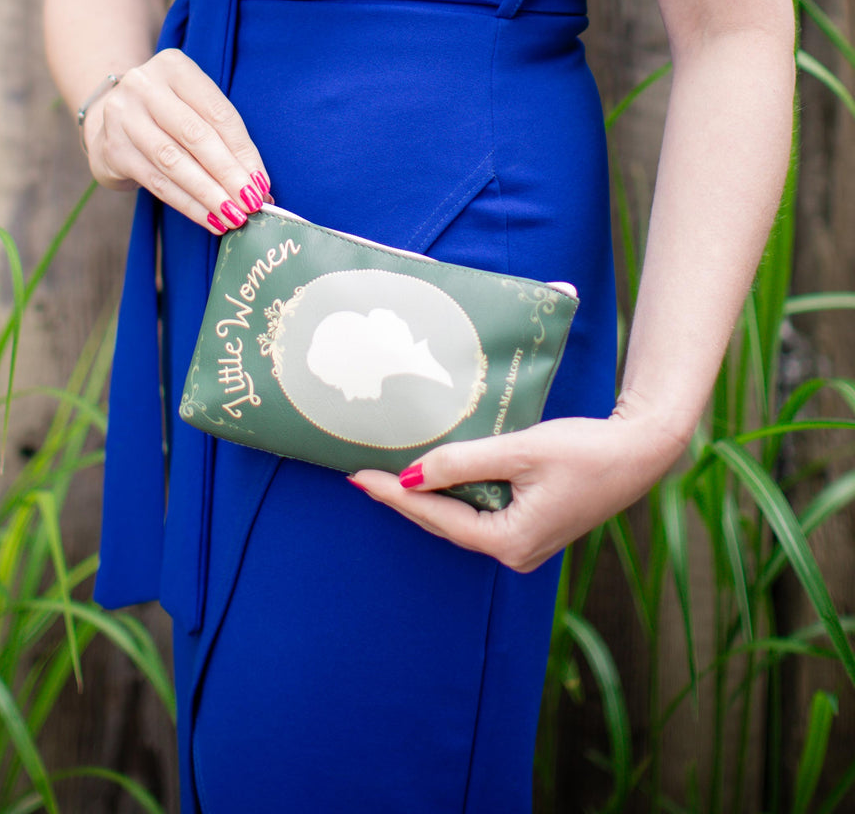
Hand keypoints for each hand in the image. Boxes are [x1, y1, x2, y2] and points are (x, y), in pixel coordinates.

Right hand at [81, 48, 271, 232]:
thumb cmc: (169, 118)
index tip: (262, 184)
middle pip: (196, 136)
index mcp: (174, 66)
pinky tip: (209, 219)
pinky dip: (188, 205)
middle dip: (228, 175)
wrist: (112, 122)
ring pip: (174, 163)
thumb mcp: (196, 110)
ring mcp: (123, 116)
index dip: (243, 152)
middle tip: (251, 204)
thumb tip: (261, 187)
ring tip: (233, 217)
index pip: (218, 113)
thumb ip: (226, 141)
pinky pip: (157, 183)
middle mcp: (144, 85)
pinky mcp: (113, 149)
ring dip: (209, 195)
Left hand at [349, 406, 687, 571]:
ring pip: (461, 520)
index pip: (438, 519)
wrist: (641, 451)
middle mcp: (515, 553)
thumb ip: (464, 463)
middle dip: (404, 500)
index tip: (361, 479)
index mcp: (511, 542)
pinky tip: (434, 477)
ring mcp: (525, 543)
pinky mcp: (532, 526)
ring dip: (427, 498)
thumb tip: (413, 475)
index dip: (396, 497)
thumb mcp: (520, 451)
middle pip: (445, 524)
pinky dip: (454, 495)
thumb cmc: (587, 450)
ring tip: (387, 477)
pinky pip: (480, 514)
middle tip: (363, 477)